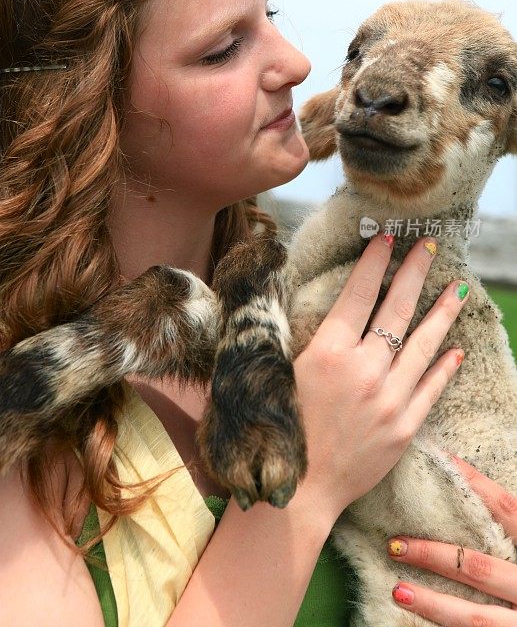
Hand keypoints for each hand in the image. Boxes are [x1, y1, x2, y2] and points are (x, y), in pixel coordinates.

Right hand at [293, 231, 468, 522]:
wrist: (298, 493)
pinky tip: (456, 348)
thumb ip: (290, 337)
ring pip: (424, 345)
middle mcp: (364, 370)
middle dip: (413, 273)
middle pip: (396, 310)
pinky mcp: (404, 427)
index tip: (386, 238)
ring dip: (442, 312)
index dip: (374, 262)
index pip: (358, 294)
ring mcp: (389, 399)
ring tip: (458, 288)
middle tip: (428, 247)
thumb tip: (301, 303)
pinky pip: (431, 388)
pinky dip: (445, 366)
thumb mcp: (272, 374)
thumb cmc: (277, 431)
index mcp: (327, 353)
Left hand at [388, 455, 516, 624]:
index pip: (506, 508)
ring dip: (432, 602)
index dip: (474, 483)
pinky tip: (416, 614)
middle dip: (433, 556)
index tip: (441, 462)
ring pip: (475, 615)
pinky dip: (444, 624)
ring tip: (398, 589)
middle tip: (395, 543)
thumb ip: (504, 531)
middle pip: (479, 567)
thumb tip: (467, 498)